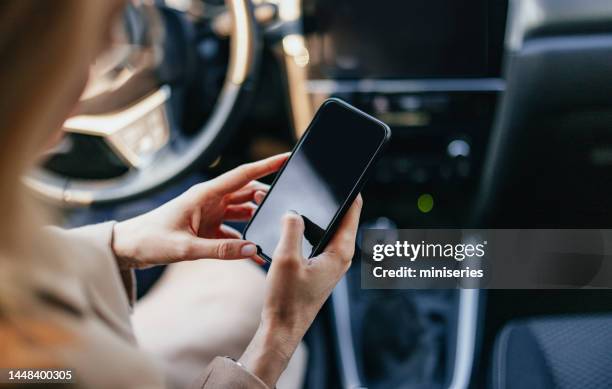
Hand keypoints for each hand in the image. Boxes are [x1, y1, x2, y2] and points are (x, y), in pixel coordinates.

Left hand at [111, 153, 288, 267]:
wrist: (127, 248)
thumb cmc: (149, 240)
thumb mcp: (185, 248)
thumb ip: (220, 250)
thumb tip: (252, 249)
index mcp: (205, 194)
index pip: (242, 175)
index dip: (266, 165)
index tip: (287, 158)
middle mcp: (210, 199)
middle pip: (247, 192)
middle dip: (267, 197)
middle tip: (284, 208)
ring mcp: (209, 213)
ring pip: (243, 210)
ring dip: (257, 218)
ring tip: (273, 228)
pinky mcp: (207, 227)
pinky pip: (233, 231)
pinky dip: (244, 239)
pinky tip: (255, 252)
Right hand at [239, 196, 362, 386]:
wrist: (282, 328)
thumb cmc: (287, 299)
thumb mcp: (285, 258)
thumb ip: (291, 229)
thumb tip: (293, 212)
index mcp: (340, 252)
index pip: (352, 212)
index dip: (350, 190)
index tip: (346, 173)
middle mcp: (340, 257)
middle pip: (341, 218)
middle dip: (330, 200)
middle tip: (319, 182)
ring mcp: (331, 263)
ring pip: (328, 230)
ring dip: (317, 216)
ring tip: (303, 200)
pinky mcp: (320, 268)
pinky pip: (318, 240)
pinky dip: (308, 230)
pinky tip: (292, 225)